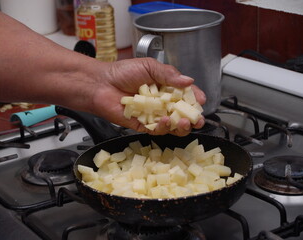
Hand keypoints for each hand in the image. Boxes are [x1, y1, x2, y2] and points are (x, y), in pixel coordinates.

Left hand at [88, 58, 205, 135]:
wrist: (101, 84)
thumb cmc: (122, 72)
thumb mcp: (149, 66)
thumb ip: (169, 74)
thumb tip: (188, 81)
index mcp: (166, 87)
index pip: (186, 95)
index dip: (195, 99)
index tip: (201, 100)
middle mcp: (162, 103)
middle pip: (183, 113)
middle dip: (192, 117)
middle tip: (197, 119)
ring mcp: (153, 115)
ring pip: (173, 126)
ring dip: (181, 126)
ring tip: (182, 121)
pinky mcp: (143, 126)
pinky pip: (158, 130)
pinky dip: (163, 128)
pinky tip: (165, 122)